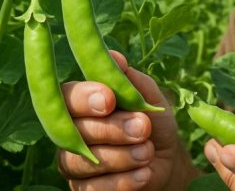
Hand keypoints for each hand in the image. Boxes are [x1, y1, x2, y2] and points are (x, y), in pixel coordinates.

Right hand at [57, 51, 198, 190]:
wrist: (168, 161)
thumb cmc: (154, 123)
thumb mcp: (150, 98)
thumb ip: (130, 80)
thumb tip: (115, 57)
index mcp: (82, 103)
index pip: (67, 96)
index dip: (83, 98)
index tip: (109, 100)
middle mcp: (71, 131)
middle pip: (75, 130)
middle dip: (112, 129)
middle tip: (143, 128)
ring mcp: (73, 163)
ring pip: (80, 162)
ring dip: (120, 157)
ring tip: (149, 152)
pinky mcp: (83, 189)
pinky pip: (92, 189)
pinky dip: (122, 181)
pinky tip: (144, 174)